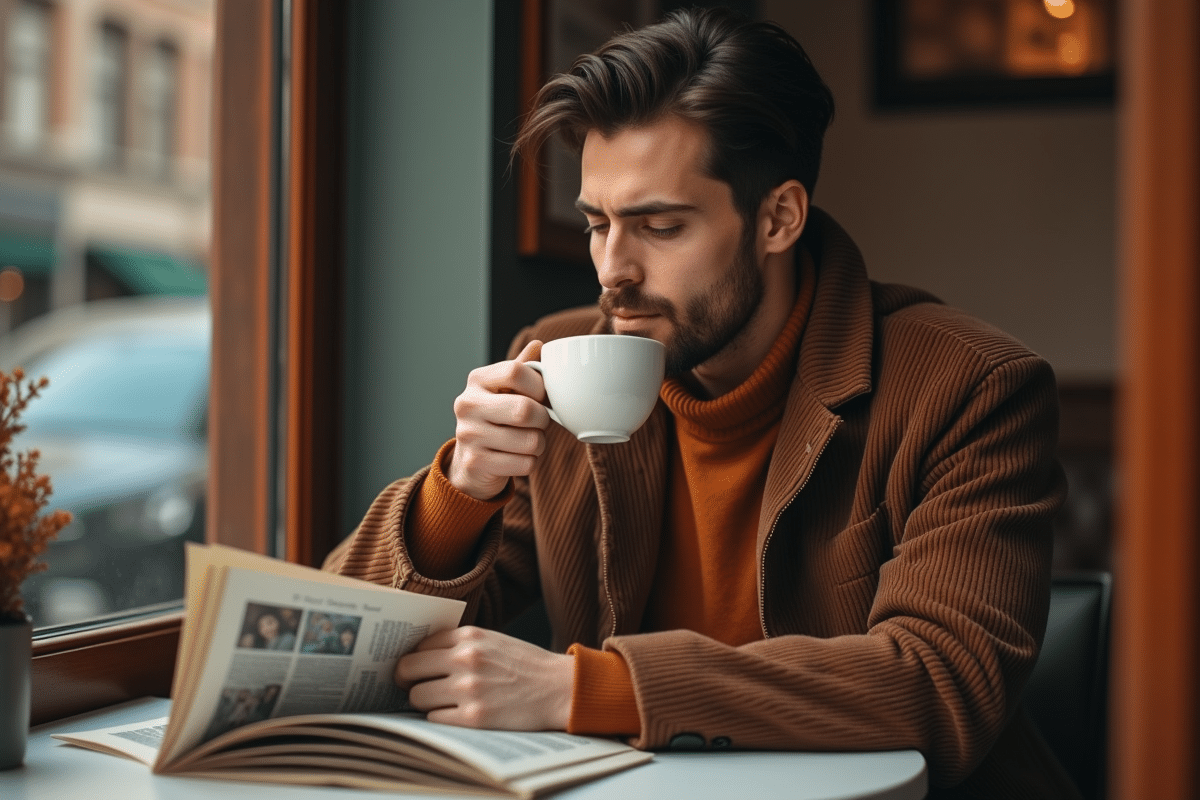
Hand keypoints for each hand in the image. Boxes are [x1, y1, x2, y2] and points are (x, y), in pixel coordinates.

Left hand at [396, 626, 573, 730]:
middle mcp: (466, 659)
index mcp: (469, 636)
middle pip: (408, 670)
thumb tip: (419, 656)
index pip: (418, 645)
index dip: (413, 659)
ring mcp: (469, 689)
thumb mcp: (493, 640)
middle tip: (413, 687)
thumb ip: (460, 644)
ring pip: (417, 697)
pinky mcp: (474, 717)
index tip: (413, 669)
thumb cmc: (525, 665)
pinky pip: (434, 719)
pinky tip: (456, 713)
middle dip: (407, 681)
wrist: (559, 688)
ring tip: (440, 702)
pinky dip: (440, 717)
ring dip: (424, 702)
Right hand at [447, 340, 550, 499]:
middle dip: (543, 419)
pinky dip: (530, 462)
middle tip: (538, 422)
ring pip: (530, 440)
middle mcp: (467, 404)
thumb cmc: (498, 418)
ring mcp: (468, 434)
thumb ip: (523, 368)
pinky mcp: (475, 462)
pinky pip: (525, 463)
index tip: (540, 395)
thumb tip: (539, 345)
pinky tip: (517, 457)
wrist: (472, 461)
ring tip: (527, 440)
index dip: (538, 385)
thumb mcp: (507, 390)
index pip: (516, 371)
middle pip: (525, 409)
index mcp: (477, 380)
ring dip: (539, 443)